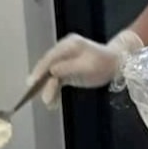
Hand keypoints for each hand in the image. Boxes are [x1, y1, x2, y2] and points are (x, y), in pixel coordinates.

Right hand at [26, 30, 143, 107]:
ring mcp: (64, 61)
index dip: (40, 69)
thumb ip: (68, 68)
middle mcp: (64, 51)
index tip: (32, 82)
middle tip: (41, 97)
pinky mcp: (66, 70)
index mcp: (69, 45)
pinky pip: (56, 81)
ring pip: (51, 75)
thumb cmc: (103, 63)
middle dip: (43, 83)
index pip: (50, 57)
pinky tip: (53, 102)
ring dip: (49, 89)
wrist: (115, 64)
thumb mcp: (87, 66)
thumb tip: (51, 71)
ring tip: (49, 103)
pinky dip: (54, 91)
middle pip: (48, 66)